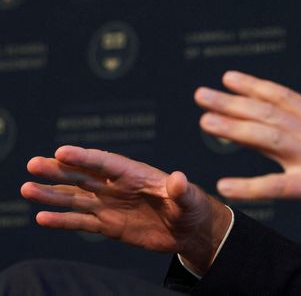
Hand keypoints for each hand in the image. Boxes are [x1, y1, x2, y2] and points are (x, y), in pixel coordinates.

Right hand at [21, 146, 231, 273]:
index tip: (62, 151)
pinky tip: (41, 217)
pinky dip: (61, 220)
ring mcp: (110, 205)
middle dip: (59, 170)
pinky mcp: (108, 225)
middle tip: (33, 164)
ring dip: (52, 194)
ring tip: (26, 189)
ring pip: (76, 198)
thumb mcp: (190, 199)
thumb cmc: (192, 207)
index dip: (84, 157)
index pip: (106, 163)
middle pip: (83, 176)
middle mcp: (118, 187)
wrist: (190, 230)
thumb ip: (181, 190)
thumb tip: (178, 178)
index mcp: (136, 174)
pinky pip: (81, 222)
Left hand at [196, 71, 300, 241]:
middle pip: (270, 113)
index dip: (255, 86)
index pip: (285, 98)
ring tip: (205, 123)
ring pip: (269, 138)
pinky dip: (249, 185)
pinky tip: (226, 185)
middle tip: (202, 94)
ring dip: (235, 129)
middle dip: (233, 102)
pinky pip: (278, 186)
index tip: (229, 78)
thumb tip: (295, 132)